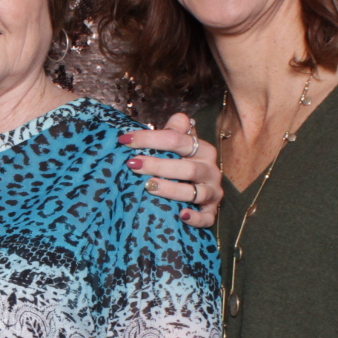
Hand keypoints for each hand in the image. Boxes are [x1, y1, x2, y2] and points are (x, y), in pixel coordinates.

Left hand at [120, 113, 222, 227]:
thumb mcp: (181, 143)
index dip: (150, 138)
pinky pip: (207, 218)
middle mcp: (210, 170)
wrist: (203, 187)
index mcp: (202, 149)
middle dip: (158, 165)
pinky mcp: (212, 212)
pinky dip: (196, 218)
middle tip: (133, 164)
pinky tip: (182, 216)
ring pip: (195, 192)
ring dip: (171, 190)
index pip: (177, 139)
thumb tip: (170, 119)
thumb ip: (175, 130)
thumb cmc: (184, 162)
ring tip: (149, 186)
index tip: (125, 140)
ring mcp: (212, 192)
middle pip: (186, 168)